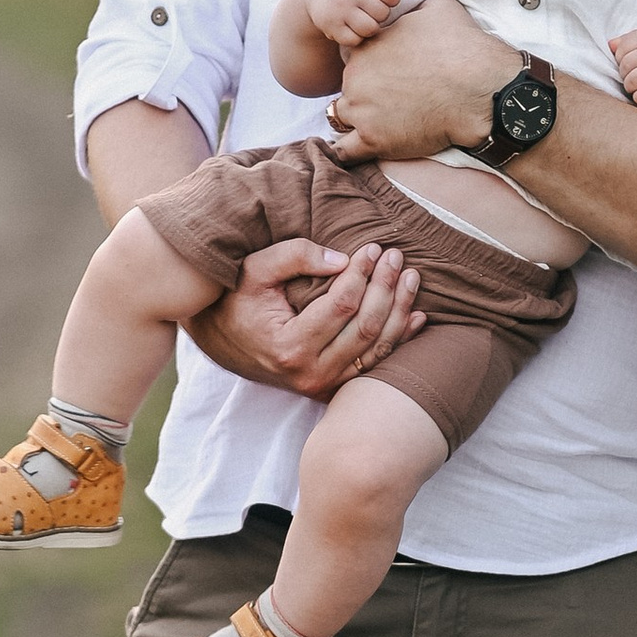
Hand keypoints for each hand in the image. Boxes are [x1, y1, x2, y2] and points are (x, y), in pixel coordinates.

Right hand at [185, 236, 423, 395]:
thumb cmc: (236, 301)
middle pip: (365, 328)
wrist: (219, 341)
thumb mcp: (254, 270)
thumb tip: (342, 259)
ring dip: (399, 312)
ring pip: (376, 349)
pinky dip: (398, 340)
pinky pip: (374, 365)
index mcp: (289, 346)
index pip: (341, 305)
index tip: (372, 248)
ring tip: (412, 278)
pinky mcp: (332, 388)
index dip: (362, 274)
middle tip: (397, 257)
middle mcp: (310, 373)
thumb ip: (295, 256)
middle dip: (386, 289)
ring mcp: (323, 385)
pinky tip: (416, 317)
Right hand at [301, 0, 409, 52]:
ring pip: (370, 29)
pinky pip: (354, 40)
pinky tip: (351, 27)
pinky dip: (355, 37)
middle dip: (380, 14)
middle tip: (369, 9)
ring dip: (370, 27)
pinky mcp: (330, 24)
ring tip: (363, 19)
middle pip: (383, 13)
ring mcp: (339, 7)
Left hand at [325, 0, 514, 163]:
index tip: (387, 74)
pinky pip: (345, 152)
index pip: (352, 58)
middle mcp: (355, 78)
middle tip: (392, 99)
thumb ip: (417, 4)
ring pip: (343, 117)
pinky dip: (348, 151)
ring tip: (381, 123)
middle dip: (364, 92)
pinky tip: (358, 149)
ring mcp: (361, 111)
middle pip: (348, 87)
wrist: (480, 90)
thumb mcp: (438, 8)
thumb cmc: (462, 48)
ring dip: (357, 120)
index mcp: (366, 48)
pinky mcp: (374, 141)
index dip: (369, 66)